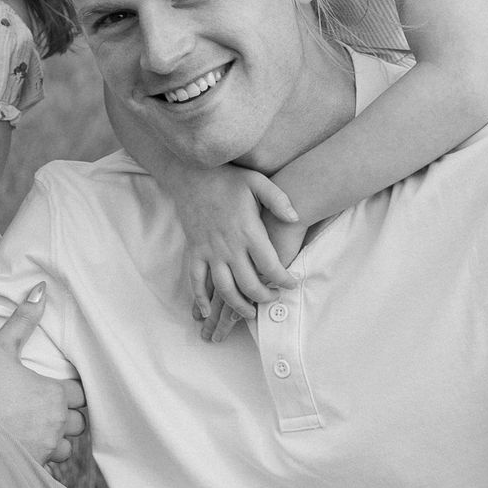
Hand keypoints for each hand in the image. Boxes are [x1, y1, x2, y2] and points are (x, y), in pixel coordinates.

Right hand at [0, 283, 86, 466]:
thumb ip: (22, 319)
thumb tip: (40, 289)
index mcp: (54, 394)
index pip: (78, 392)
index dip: (65, 389)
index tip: (48, 386)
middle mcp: (56, 423)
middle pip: (78, 421)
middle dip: (65, 414)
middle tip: (41, 406)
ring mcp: (45, 448)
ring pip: (67, 446)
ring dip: (56, 437)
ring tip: (34, 427)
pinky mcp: (32, 467)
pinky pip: (50, 464)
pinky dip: (42, 456)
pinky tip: (23, 446)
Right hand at [174, 165, 299, 334]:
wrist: (191, 174)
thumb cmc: (227, 178)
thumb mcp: (257, 181)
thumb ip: (278, 200)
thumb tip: (295, 218)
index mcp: (248, 231)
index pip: (271, 266)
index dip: (284, 280)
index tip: (292, 283)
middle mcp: (229, 246)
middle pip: (250, 284)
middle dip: (265, 297)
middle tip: (275, 298)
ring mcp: (210, 251)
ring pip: (224, 289)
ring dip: (238, 305)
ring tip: (250, 312)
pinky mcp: (195, 251)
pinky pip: (196, 281)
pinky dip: (200, 299)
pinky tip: (207, 311)